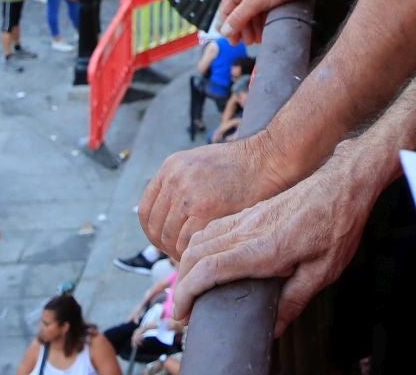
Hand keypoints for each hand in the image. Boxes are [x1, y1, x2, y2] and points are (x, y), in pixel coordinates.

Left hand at [140, 132, 293, 262]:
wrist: (270, 159)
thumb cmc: (244, 166)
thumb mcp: (203, 164)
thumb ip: (183, 184)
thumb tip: (171, 216)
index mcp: (171, 167)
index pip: (146, 210)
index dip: (154, 232)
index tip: (166, 243)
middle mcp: (174, 178)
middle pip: (155, 227)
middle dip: (166, 246)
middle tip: (182, 256)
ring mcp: (187, 193)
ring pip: (168, 238)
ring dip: (178, 252)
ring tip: (194, 258)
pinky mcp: (203, 209)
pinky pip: (184, 242)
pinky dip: (190, 254)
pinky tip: (203, 256)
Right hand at [172, 148, 388, 333]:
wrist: (344, 182)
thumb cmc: (338, 224)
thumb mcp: (324, 270)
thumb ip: (295, 301)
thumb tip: (273, 329)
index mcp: (264, 247)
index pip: (209, 269)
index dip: (187, 293)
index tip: (182, 313)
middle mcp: (248, 229)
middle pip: (195, 253)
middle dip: (180, 284)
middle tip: (182, 309)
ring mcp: (248, 217)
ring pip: (201, 238)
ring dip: (187, 263)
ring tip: (190, 288)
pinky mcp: (251, 210)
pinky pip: (214, 228)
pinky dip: (199, 247)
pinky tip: (206, 260)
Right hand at [217, 0, 302, 45]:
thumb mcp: (255, 3)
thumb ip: (238, 18)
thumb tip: (224, 32)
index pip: (225, 10)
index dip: (228, 27)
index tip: (232, 41)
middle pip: (238, 13)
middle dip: (242, 29)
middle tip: (247, 43)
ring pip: (250, 13)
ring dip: (252, 28)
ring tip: (257, 40)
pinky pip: (259, 11)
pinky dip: (260, 23)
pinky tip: (263, 32)